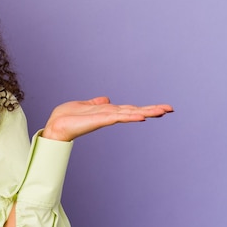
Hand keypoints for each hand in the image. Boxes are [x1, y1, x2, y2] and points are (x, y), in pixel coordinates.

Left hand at [41, 96, 173, 141]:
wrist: (55, 126)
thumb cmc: (66, 118)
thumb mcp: (83, 105)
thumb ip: (96, 103)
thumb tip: (106, 100)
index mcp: (106, 112)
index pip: (129, 108)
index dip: (144, 108)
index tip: (160, 108)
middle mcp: (109, 115)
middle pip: (134, 111)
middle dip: (151, 110)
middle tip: (170, 109)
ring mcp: (105, 118)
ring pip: (130, 113)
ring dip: (146, 112)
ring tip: (163, 111)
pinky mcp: (100, 120)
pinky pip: (118, 117)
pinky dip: (130, 116)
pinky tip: (141, 117)